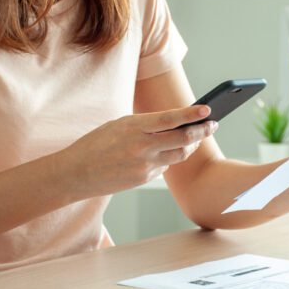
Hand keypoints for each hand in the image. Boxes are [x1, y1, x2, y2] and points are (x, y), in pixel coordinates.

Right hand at [55, 105, 217, 198]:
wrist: (76, 173)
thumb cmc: (96, 144)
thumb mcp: (119, 125)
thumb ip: (145, 125)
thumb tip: (174, 124)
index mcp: (133, 127)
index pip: (170, 119)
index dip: (191, 114)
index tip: (207, 109)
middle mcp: (141, 146)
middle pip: (182, 139)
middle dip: (201, 131)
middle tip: (212, 125)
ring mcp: (143, 165)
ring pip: (179, 155)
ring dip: (191, 145)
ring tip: (197, 136)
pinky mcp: (143, 179)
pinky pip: (165, 165)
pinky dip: (171, 156)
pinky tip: (173, 150)